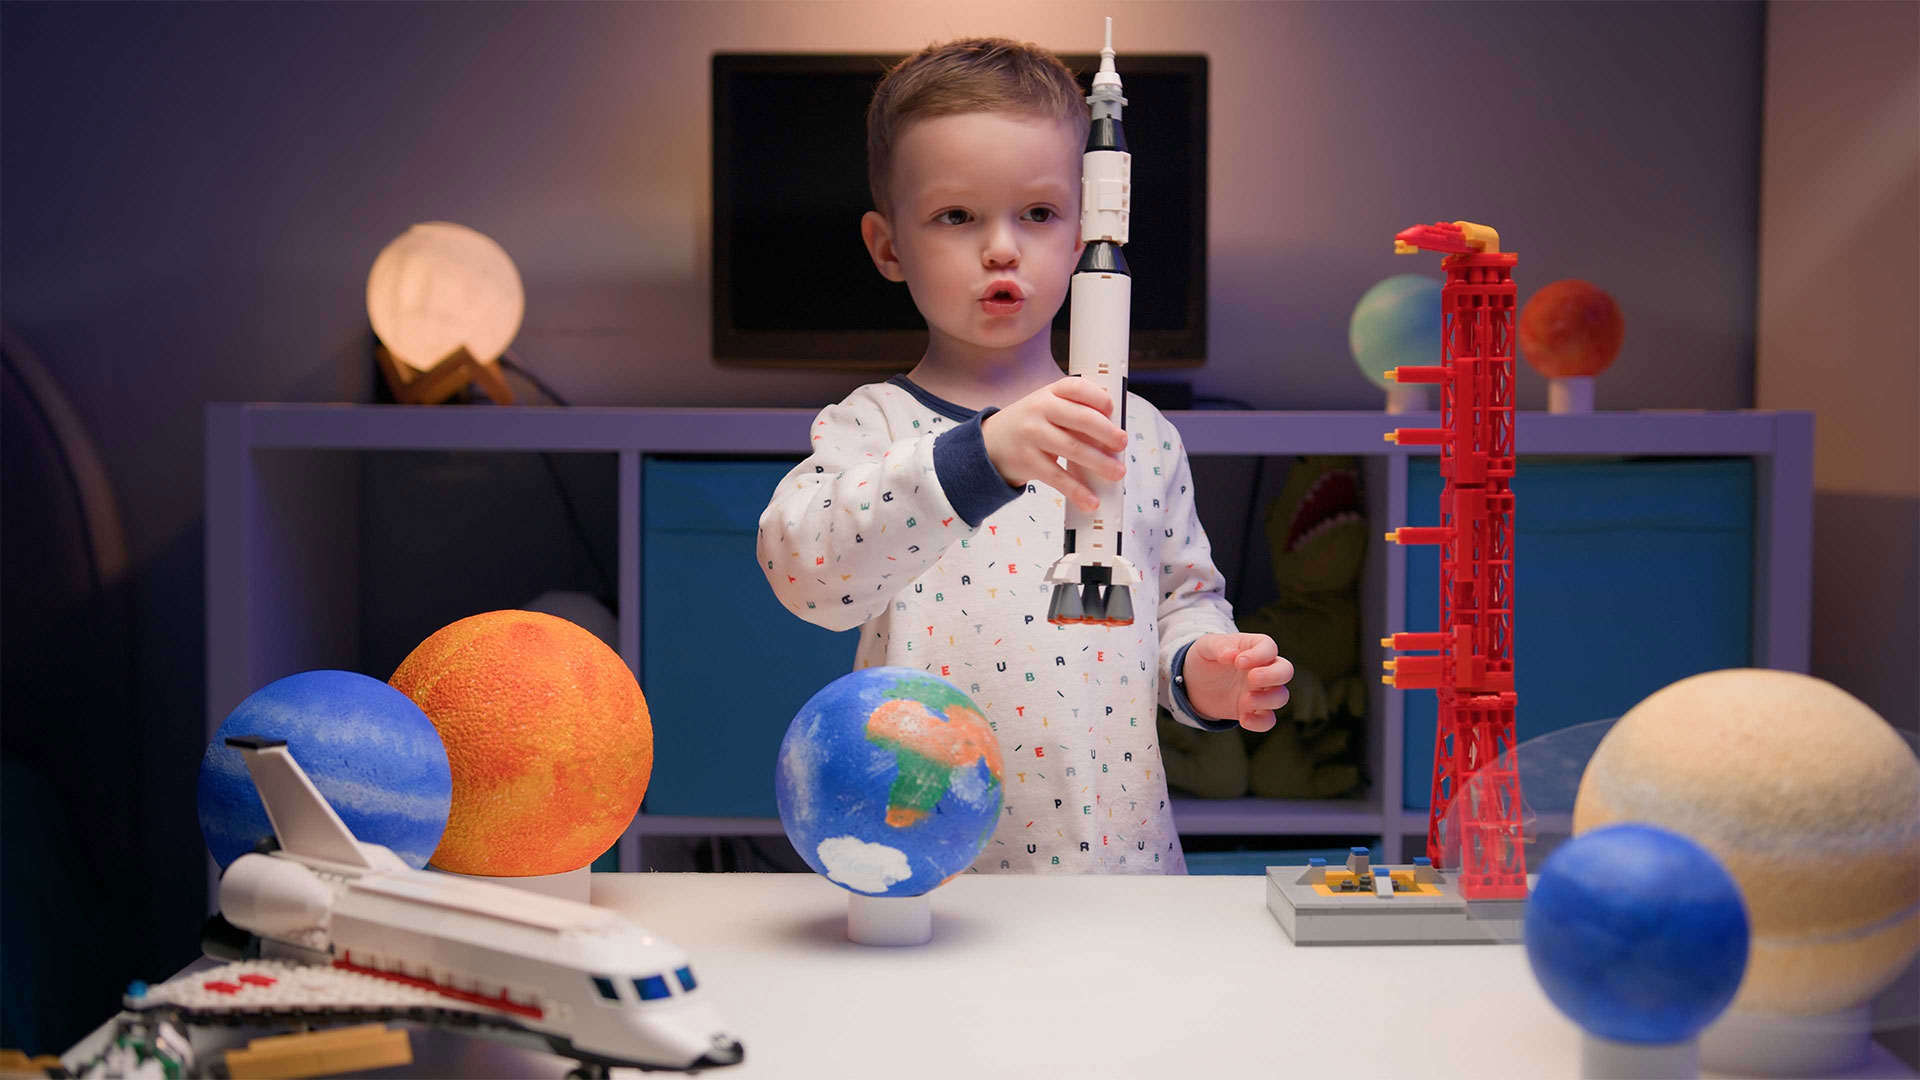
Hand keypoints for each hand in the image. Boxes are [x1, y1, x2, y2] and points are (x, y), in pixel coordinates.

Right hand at [980, 377, 1127, 511]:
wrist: (991, 443)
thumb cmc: (1031, 423)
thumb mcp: (1047, 405)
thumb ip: (1075, 409)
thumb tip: (1114, 428)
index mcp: (1049, 392)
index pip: (1077, 388)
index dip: (1099, 398)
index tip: (1112, 409)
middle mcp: (1040, 410)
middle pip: (1082, 419)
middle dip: (1108, 433)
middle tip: (1122, 444)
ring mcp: (1032, 435)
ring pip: (1074, 450)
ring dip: (1101, 463)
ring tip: (1117, 472)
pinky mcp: (1029, 461)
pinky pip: (1058, 477)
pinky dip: (1077, 491)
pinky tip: (1091, 500)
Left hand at [1181, 633, 1293, 731]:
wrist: (1196, 682)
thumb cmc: (1207, 658)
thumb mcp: (1206, 645)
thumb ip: (1219, 646)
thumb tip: (1231, 654)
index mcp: (1255, 648)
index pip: (1269, 648)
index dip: (1259, 655)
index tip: (1238, 662)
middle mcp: (1264, 669)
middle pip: (1285, 671)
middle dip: (1273, 676)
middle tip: (1251, 678)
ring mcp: (1261, 691)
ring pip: (1281, 696)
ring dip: (1266, 699)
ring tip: (1244, 700)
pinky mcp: (1254, 710)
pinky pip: (1268, 720)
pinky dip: (1260, 722)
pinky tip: (1244, 719)